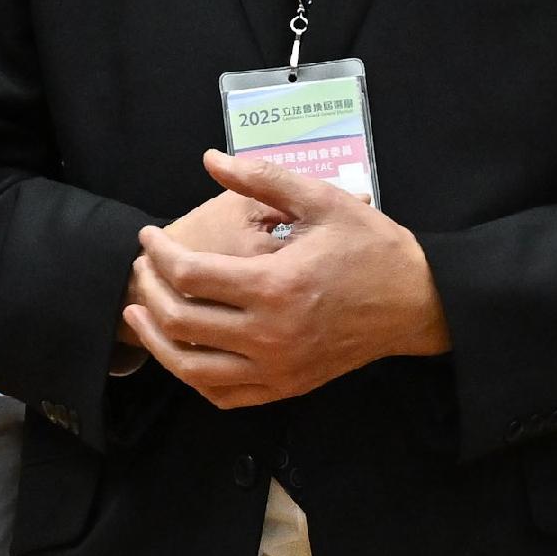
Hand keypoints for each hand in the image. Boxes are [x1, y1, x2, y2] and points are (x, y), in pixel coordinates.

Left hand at [122, 150, 448, 409]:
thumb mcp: (322, 201)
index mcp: (275, 285)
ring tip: (141, 313)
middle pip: (180, 322)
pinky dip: (192, 377)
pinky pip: (222, 395)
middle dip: (148, 290)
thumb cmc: (371, 247)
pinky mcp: (285, 387)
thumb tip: (211, 160)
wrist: (416, 302)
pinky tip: (181, 352)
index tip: (148, 237)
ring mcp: (277, 368)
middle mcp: (270, 335)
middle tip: (142, 269)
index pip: (189, 275)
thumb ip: (262, 179)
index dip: (157, 254)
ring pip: (191, 368)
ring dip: (156, 341)